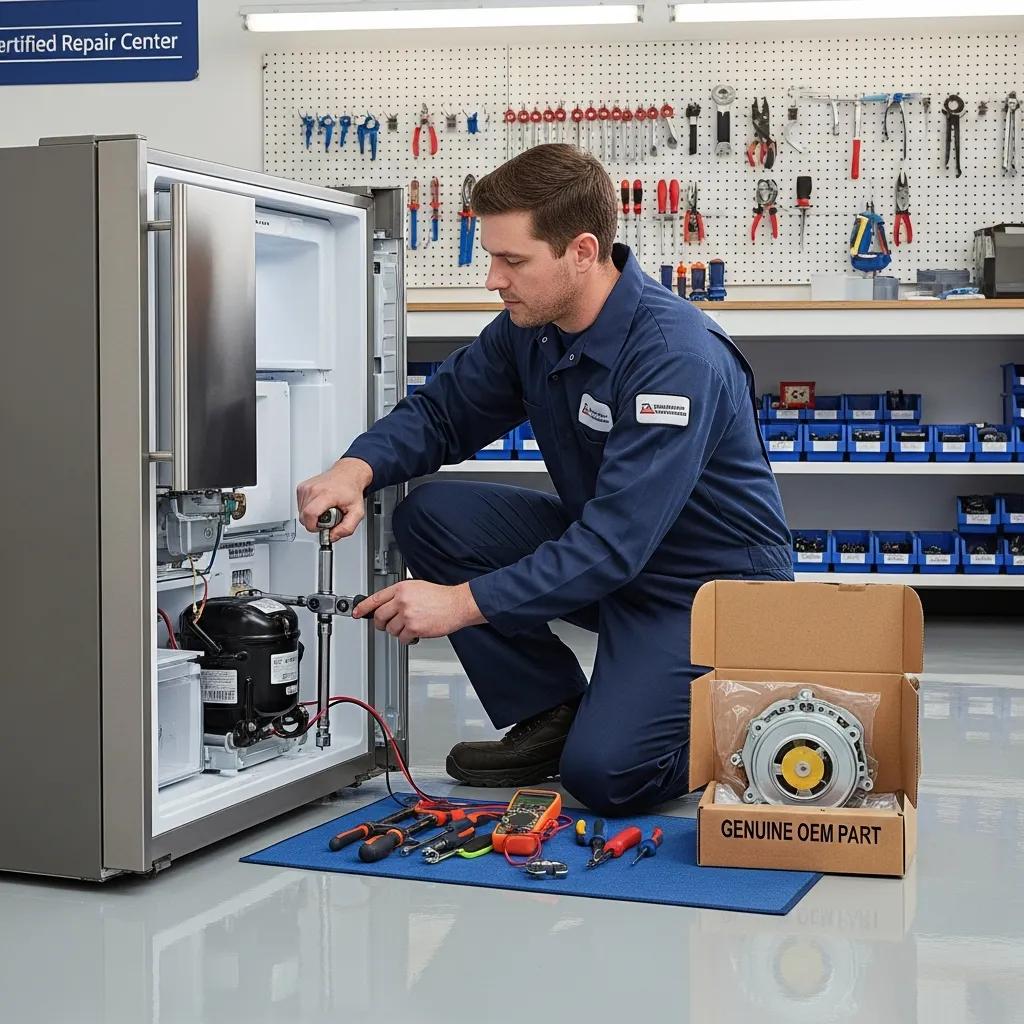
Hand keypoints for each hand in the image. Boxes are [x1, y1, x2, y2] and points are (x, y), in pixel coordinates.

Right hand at [296, 458, 372, 542]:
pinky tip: (319, 504)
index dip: (313, 527)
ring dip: (312, 516)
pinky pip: (300, 506)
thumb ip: (347, 528)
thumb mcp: (357, 512)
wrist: (348, 475)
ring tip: (325, 509)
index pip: (310, 514)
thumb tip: (332, 536)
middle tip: (328, 517)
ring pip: (301, 513)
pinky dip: (309, 509)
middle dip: (315, 523)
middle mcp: (314, 489)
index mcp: (326, 494)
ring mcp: (306, 488)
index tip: (321, 528)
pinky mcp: (301, 488)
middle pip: (304, 517)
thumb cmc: (351, 490)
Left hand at [354, 581, 485, 643]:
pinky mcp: (414, 628)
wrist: (457, 604)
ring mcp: (408, 615)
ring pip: (390, 629)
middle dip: (381, 623)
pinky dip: (407, 638)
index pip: (375, 599)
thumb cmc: (440, 597)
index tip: (356, 612)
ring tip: (408, 626)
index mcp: (401, 588)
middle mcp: (402, 601)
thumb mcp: (417, 588)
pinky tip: (415, 632)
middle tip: (386, 624)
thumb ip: (399, 595)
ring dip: (397, 631)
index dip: (363, 607)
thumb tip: (385, 605)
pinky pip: (402, 638)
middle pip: (379, 616)